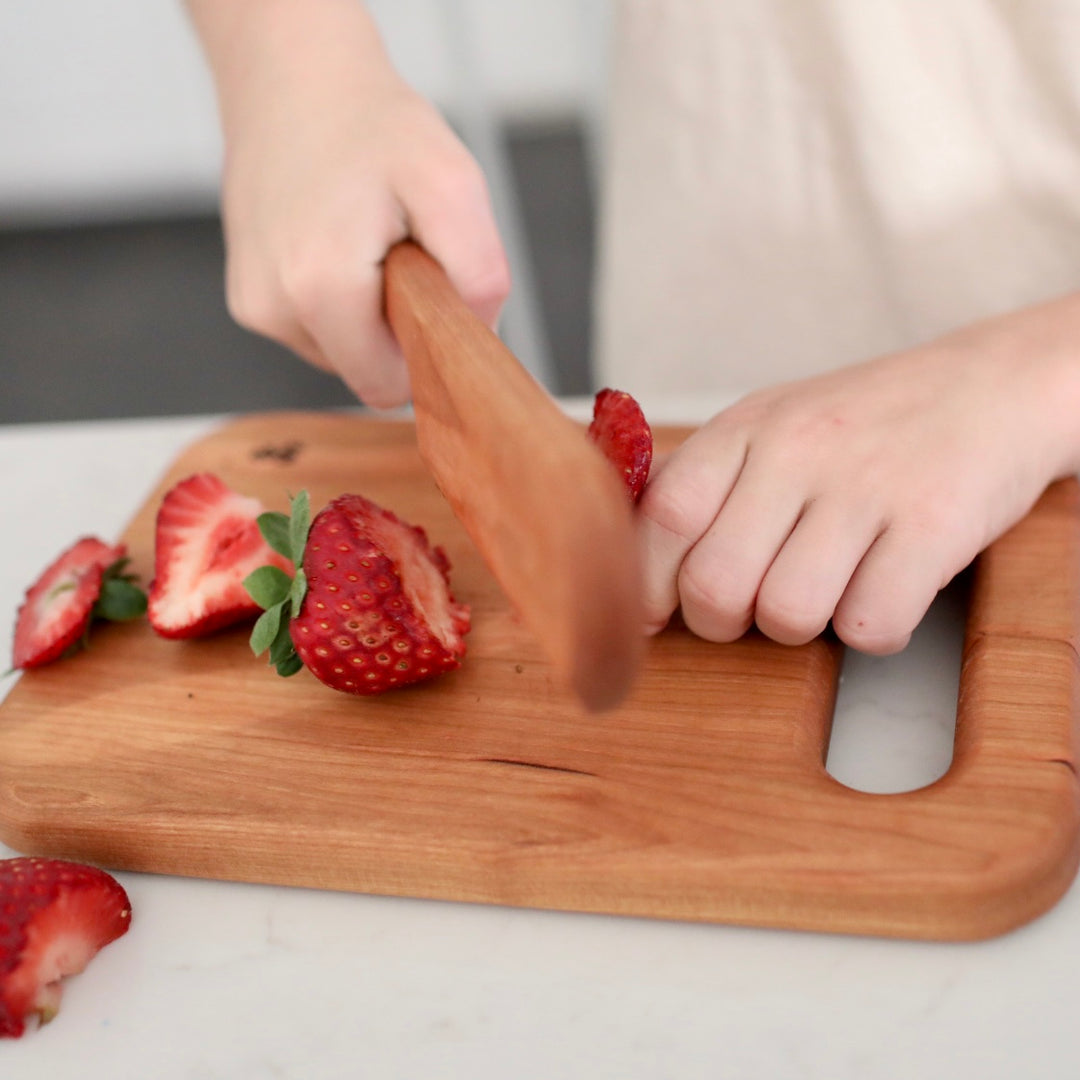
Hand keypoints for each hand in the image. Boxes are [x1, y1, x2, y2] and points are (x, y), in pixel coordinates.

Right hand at [189, 0, 509, 407]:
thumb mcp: (452, 184)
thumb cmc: (370, 124)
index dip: (425, 352)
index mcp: (318, 289)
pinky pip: (315, 329)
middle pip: (365, 374)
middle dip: (397, 328)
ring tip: (366, 240)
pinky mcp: (246, 297)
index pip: (389, 386)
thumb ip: (479, 275)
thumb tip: (477, 339)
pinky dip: (339, 299)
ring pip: (341, 353)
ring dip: (368, 312)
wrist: (294, 77)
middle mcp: (272, 308)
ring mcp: (253, 306)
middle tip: (401, 255)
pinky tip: (338, 243)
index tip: (433, 295)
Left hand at [636, 297, 1079, 653]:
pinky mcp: (934, 525)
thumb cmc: (866, 422)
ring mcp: (866, 485)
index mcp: (746, 428)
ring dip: (801, 627)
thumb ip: (703, 482)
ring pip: (787, 614)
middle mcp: (798, 450)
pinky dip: (871, 630)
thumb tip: (629, 559)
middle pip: (714, 585)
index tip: (654, 614)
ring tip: (827, 588)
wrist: (995, 384)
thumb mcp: (771, 424)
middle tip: (754, 604)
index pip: (663, 517)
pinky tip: (881, 591)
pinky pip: (868, 626)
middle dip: (723, 621)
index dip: (645, 583)